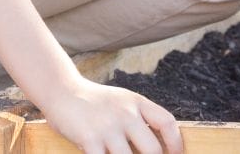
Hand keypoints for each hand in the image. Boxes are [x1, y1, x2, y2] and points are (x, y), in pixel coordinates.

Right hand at [44, 77, 181, 152]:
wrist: (64, 91)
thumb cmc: (96, 102)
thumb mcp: (123, 101)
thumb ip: (139, 117)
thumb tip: (159, 143)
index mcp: (137, 103)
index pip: (167, 122)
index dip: (176, 143)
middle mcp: (127, 114)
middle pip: (152, 150)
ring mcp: (109, 127)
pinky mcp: (90, 138)